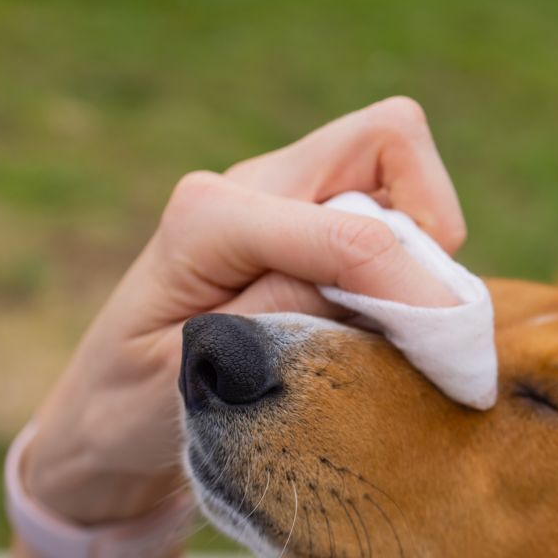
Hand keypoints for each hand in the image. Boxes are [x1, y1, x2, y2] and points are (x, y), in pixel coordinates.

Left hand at [24, 97, 467, 523]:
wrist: (108, 418)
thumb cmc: (135, 406)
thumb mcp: (196, 380)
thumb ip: (283, 319)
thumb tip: (377, 284)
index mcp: (208, 218)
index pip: (349, 229)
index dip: (413, 288)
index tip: (450, 357)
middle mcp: (252, 186)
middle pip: (388, 140)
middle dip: (433, 221)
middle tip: (431, 316)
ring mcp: (284, 198)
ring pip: (398, 172)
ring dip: (423, 250)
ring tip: (408, 336)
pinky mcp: (309, 224)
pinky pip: (390, 213)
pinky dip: (411, 267)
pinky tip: (390, 331)